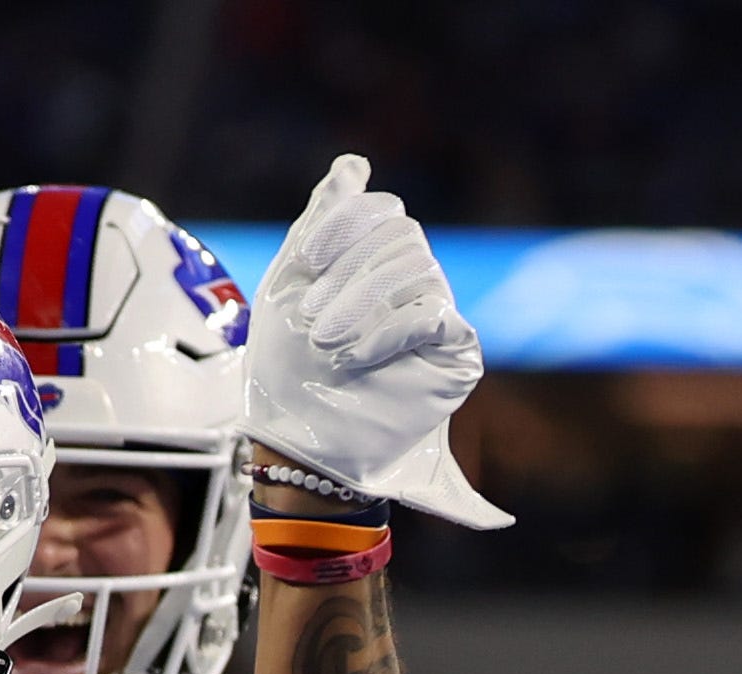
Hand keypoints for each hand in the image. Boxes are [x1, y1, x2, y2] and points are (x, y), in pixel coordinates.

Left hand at [243, 154, 505, 527]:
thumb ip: (321, 219)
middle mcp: (410, 284)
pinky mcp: (455, 354)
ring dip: (362, 303)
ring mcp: (436, 318)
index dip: (344, 225)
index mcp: (373, 263)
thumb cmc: (285, 370)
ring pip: (418, 269)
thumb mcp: (290, 281)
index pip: (380, 211)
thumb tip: (354, 164)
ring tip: (327, 345)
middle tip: (312, 323)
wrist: (298, 441)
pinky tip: (355, 357)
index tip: (306, 262)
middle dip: (349, 273)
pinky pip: (433, 313)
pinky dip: (389, 329)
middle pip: (402, 236)